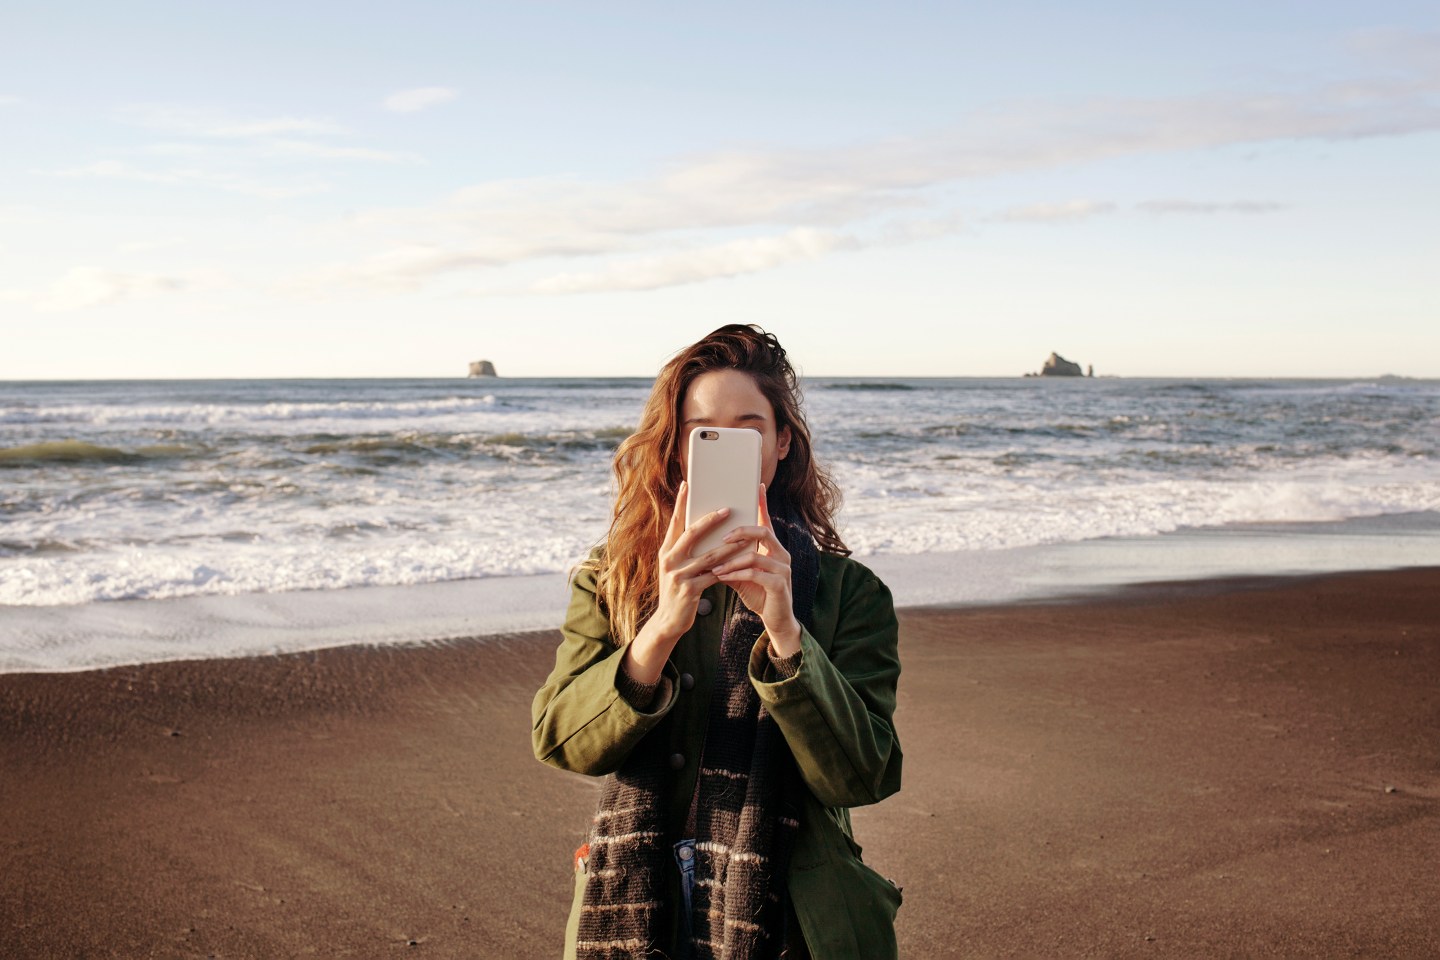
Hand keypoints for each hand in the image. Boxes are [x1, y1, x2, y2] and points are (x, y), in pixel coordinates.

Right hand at [624, 482, 753, 682]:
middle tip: (728, 509)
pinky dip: (729, 568)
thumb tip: (702, 529)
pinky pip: (714, 575)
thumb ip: (685, 550)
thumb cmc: (677, 591)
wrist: (668, 621)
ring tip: (745, 536)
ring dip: (729, 546)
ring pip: (709, 555)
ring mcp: (678, 575)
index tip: (687, 485)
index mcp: (666, 551)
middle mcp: (669, 560)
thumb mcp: (676, 568)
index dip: (681, 503)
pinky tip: (742, 563)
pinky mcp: (689, 589)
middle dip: (711, 520)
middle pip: (692, 533)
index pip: (675, 522)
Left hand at [710, 484, 802, 655]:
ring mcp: (783, 569)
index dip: (763, 503)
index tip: (757, 485)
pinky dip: (738, 573)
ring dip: (732, 559)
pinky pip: (757, 573)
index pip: (767, 520)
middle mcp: (781, 553)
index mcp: (772, 547)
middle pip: (763, 531)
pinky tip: (723, 576)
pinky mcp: (780, 584)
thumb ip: (729, 559)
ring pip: (757, 554)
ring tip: (715, 566)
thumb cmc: (758, 592)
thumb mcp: (741, 573)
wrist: (775, 619)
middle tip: (722, 535)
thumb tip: (706, 547)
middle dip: (741, 531)